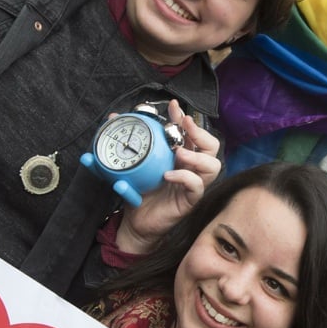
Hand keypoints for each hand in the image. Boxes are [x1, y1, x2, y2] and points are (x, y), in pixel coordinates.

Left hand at [116, 100, 220, 253]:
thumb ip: (124, 142)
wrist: (135, 221)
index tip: (173, 106)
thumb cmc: (138, 192)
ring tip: (179, 153)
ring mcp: (193, 184)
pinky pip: (197, 187)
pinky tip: (169, 175)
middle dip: (200, 132)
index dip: (184, 118)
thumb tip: (112, 117)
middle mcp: (191, 168)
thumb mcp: (131, 164)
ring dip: (198, 156)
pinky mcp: (190, 201)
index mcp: (180, 156)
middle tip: (185, 126)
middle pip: (212, 146)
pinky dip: (185, 178)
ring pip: (213, 165)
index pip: (191, 133)